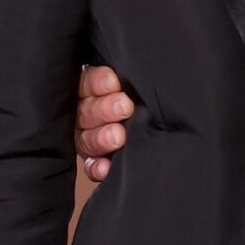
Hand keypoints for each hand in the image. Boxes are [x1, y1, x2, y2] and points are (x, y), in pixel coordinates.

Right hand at [77, 63, 132, 181]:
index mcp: (88, 90)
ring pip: (86, 139)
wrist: (160, 128)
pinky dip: (97, 168)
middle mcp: (84, 114)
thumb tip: (123, 76)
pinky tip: (105, 167)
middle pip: (86, 111)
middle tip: (125, 107)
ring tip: (118, 136)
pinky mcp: (94, 162)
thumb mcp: (129, 83)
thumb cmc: (140, 97)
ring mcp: (87, 139)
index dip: (99, 83)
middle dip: (105, 109)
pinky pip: (91, 166)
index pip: (87, 83)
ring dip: (101, 138)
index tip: (115, 82)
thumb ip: (123, 80)